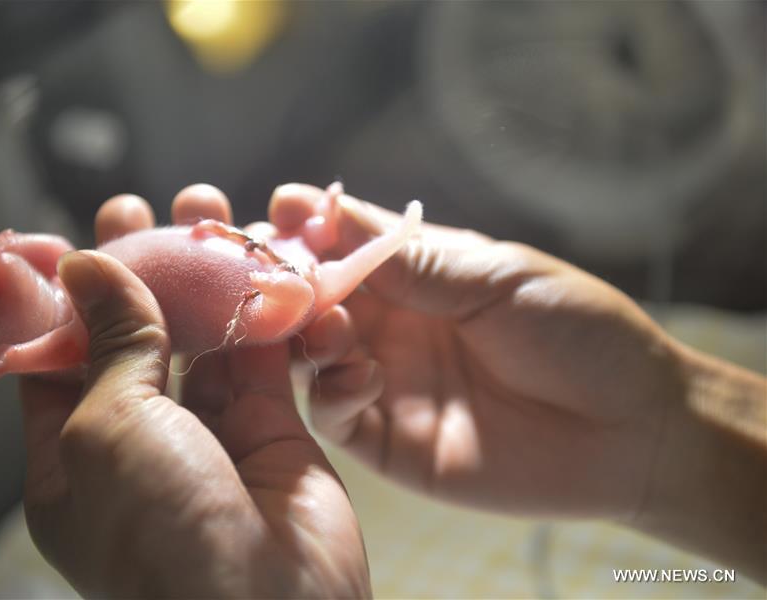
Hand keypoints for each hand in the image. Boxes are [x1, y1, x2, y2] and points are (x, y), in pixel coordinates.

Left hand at [19, 190, 368, 597]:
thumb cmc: (162, 532)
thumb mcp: (109, 429)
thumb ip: (110, 341)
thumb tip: (88, 265)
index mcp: (73, 460)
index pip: (57, 363)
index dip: (63, 298)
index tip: (70, 237)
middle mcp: (141, 445)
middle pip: (134, 342)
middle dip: (137, 277)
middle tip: (139, 211)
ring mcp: (211, 437)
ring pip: (203, 341)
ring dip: (204, 282)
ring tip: (204, 215)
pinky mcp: (274, 431)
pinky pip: (265, 359)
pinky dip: (263, 314)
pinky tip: (257, 264)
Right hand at [268, 184, 765, 581]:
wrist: (632, 428)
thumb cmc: (577, 333)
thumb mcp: (495, 278)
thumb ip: (410, 259)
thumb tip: (325, 209)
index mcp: (417, 275)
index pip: (340, 244)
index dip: (307, 227)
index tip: (282, 212)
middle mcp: (391, 324)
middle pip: (311, 297)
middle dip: (285, 280)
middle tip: (272, 273)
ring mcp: (385, 381)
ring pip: (310, 352)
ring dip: (305, 331)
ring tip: (327, 320)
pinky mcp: (388, 439)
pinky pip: (334, 412)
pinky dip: (330, 390)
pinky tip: (361, 374)